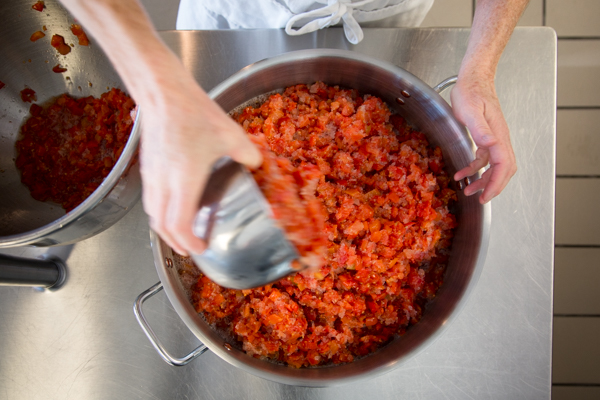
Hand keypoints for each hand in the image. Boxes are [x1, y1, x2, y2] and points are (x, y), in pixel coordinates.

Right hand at [139, 70, 261, 255]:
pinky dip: (159, 212)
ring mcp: (151, 175)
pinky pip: (150, 199)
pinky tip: (171, 206)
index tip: (201, 247)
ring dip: (165, 229)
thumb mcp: (230, 135)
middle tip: (190, 248)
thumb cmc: (193, 112)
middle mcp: (163, 183)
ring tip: (180, 233)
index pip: (179, 224)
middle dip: (175, 243)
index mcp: (184, 180)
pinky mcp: (146, 166)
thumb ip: (248, 154)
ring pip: (152, 213)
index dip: (188, 242)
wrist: (163, 94)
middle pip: (161, 226)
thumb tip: (256, 164)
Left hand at [450, 73, 516, 203]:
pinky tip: (462, 173)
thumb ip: (480, 129)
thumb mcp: (470, 111)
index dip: (496, 184)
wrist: (474, 78)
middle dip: (493, 187)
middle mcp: (500, 139)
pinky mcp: (487, 137)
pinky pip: (485, 159)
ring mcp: (494, 139)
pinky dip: (475, 169)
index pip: (503, 166)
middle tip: (480, 199)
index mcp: (498, 135)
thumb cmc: (471, 91)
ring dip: (483, 180)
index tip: (486, 197)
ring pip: (495, 167)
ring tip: (469, 190)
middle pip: (504, 170)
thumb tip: (490, 145)